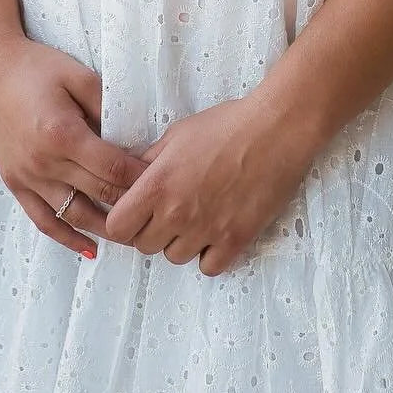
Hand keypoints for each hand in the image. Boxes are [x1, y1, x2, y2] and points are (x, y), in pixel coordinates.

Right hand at [0, 35, 149, 258]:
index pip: (112, 167)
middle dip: (131, 204)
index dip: (141, 177)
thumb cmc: (37, 68)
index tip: (163, 181)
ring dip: (105, 228)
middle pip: (98, 193)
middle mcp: (44, 162)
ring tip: (132, 233)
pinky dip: (67, 238)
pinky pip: (44, 221)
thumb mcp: (79, 77)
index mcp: (62, 134)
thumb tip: (133, 136)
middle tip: (157, 209)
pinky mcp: (15, 183)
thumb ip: (106, 107)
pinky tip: (89, 248)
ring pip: (74, 215)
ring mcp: (27, 177)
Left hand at [102, 91, 314, 276]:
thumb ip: (149, 162)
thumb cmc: (226, 125)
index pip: (117, 228)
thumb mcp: (177, 135)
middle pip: (144, 246)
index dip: (122, 222)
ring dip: (180, 242)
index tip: (133, 212)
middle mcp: (177, 213)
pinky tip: (215, 232)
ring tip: (196, 217)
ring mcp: (206, 230)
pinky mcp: (235, 240)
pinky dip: (209, 255)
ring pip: (175, 257)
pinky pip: (209, 267)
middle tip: (169, 211)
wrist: (275, 130)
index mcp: (158, 184)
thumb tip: (130, 178)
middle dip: (151, 230)